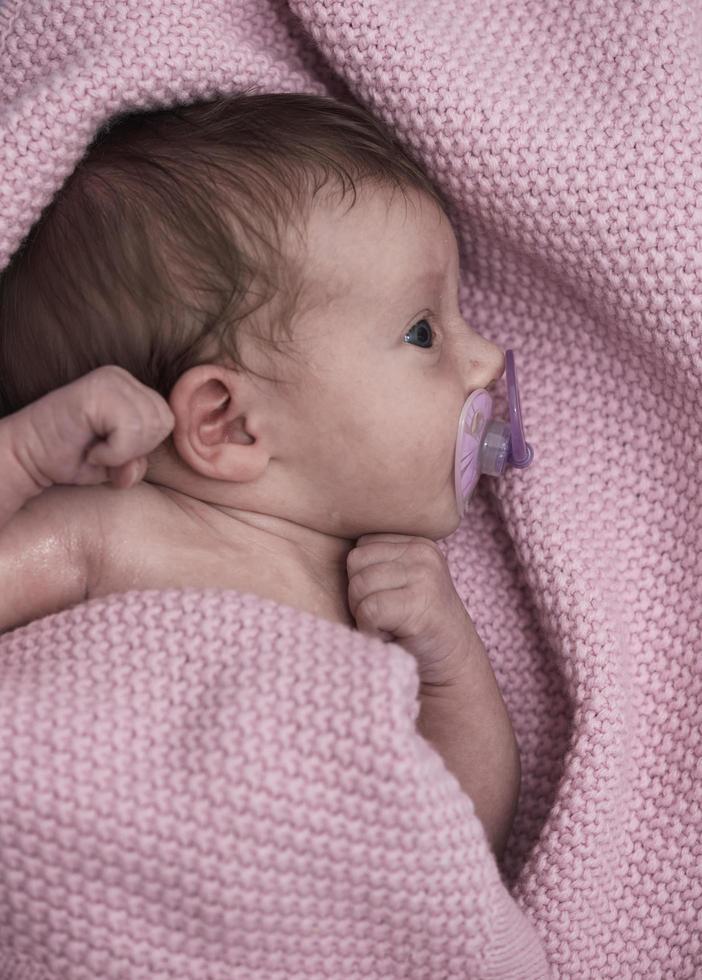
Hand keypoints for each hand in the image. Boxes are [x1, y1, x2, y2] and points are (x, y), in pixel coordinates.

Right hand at [8, 365, 174, 492]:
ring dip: (123, 452)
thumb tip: (142, 463)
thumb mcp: (120, 462)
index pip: (167, 420)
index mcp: (131, 388)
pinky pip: (131, 430)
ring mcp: (110, 380)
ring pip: (150, 425)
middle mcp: (121, 377)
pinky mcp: (97, 391)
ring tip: (96, 450)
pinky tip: (91, 451)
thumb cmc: (72, 459)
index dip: (144, 448)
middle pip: (163, 421)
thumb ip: (142, 458)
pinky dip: (114, 452)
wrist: (28, 460)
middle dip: (137, 449)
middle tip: (103, 452)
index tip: (111, 452)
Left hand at [346, 533, 482, 686]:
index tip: (386, 599)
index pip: (361, 546)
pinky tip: (391, 637)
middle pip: (355, 562)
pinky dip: (371, 630)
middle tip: (385, 616)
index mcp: (417, 543)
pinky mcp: (419, 603)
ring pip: (359, 585)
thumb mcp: (401, 582)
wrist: (451, 664)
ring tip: (389, 625)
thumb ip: (379, 562)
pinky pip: (369, 609)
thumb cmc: (415, 626)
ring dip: (365, 614)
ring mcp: (424, 576)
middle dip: (359, 594)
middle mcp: (423, 553)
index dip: (361, 577)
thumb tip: (324, 540)